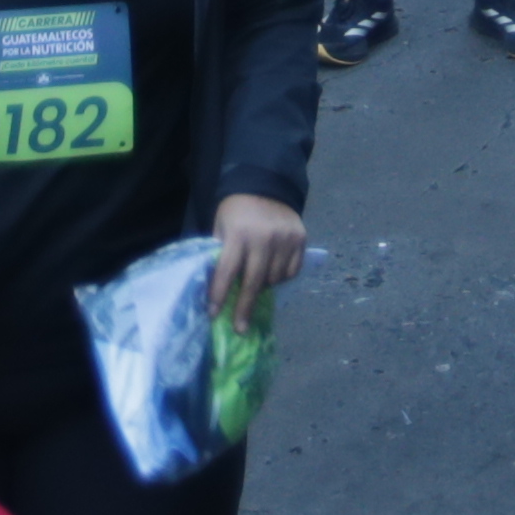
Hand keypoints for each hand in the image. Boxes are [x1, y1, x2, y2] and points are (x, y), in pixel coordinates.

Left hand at [209, 192, 307, 313]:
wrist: (266, 185)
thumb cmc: (237, 211)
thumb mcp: (221, 226)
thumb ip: (220, 252)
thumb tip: (215, 288)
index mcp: (239, 233)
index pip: (227, 270)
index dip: (219, 294)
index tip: (213, 314)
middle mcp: (264, 238)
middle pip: (253, 282)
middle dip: (244, 308)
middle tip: (240, 329)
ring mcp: (285, 239)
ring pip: (274, 279)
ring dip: (263, 288)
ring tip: (254, 286)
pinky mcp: (301, 240)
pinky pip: (291, 272)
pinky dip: (281, 277)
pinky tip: (272, 274)